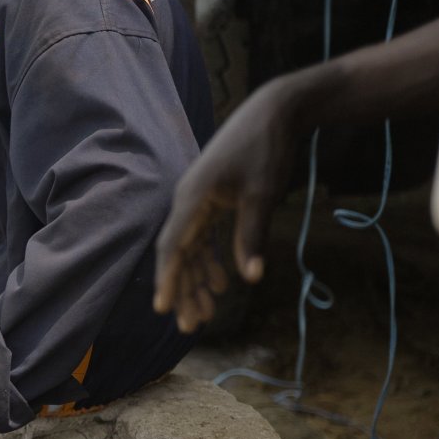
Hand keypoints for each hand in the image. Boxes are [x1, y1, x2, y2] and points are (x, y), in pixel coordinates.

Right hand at [153, 77, 306, 332]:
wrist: (274, 112)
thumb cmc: (266, 150)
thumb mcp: (263, 195)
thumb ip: (252, 236)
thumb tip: (250, 278)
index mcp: (193, 197)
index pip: (173, 246)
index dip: (168, 279)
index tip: (163, 308)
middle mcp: (188, 200)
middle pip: (178, 253)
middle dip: (183, 290)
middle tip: (190, 327)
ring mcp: (199, 200)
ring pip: (190, 248)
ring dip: (196, 280)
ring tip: (205, 313)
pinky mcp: (212, 199)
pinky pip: (203, 237)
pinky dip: (209, 260)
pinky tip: (220, 283)